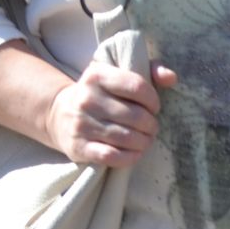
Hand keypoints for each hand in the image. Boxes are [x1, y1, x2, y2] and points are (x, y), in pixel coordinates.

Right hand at [45, 61, 178, 167]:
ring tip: (145, 139)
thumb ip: (148, 71)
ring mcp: (81, 124)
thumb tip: (171, 78)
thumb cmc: (100, 94)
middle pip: (136, 116)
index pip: (137, 87)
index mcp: (97, 75)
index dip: (153, 100)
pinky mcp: (78, 146)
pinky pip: (112, 156)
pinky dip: (130, 157)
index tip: (153, 107)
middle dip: (151, 125)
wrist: (59, 114)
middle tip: (151, 127)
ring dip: (144, 142)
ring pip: (127, 138)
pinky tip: (134, 152)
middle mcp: (86, 98)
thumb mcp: (117, 76)